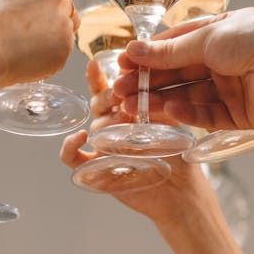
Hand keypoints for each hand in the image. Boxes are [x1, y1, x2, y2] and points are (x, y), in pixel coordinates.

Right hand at [0, 0, 79, 88]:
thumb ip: (23, 5)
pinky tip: (25, 62)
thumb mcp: (2, 1)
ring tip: (22, 52)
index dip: (43, 13)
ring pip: (65, 37)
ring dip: (51, 45)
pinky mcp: (65, 49)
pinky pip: (59, 57)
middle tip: (30, 41)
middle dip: (54, 27)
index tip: (29, 24)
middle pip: (68, 14)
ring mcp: (63, 23)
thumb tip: (27, 19)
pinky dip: (47, 63)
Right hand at [60, 58, 214, 225]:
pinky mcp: (95, 171)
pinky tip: (82, 136)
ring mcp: (102, 149)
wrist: (182, 190)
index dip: (99, 77)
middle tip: (120, 95)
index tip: (94, 64)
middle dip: (109, 96)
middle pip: (100, 104)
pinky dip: (70, 146)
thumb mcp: (170, 117)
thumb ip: (155, 97)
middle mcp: (112, 128)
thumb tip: (142, 71)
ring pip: (93, 126)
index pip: (109, 89)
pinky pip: (72, 158)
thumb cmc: (179, 153)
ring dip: (105, 120)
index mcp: (128, 112)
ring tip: (123, 121)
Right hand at [113, 8, 253, 129]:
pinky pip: (208, 117)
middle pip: (180, 73)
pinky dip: (187, 114)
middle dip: (149, 81)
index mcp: (222, 35)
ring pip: (189, 97)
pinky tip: (167, 110)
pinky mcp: (242, 116)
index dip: (150, 55)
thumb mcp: (208, 38)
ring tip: (132, 105)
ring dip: (161, 100)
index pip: (178, 45)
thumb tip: (134, 50)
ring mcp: (234, 90)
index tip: (122, 63)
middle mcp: (227, 62)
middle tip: (119, 90)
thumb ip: (171, 50)